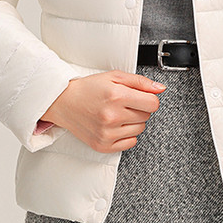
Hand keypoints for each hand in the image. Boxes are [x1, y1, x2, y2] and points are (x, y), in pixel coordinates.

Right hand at [39, 70, 165, 152]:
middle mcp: (112, 116)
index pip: (152, 104)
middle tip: (124, 103)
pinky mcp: (103, 145)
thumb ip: (140, 82)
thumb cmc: (88, 88)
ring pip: (140, 129)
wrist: (63, 102)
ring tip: (117, 113)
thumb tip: (160, 88)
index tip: (141, 97)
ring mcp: (107, 133)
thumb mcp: (114, 76)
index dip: (149, 99)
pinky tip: (115, 125)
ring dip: (133, 121)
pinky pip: (130, 143)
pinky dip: (127, 135)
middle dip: (139, 108)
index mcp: (116, 96)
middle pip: (146, 116)